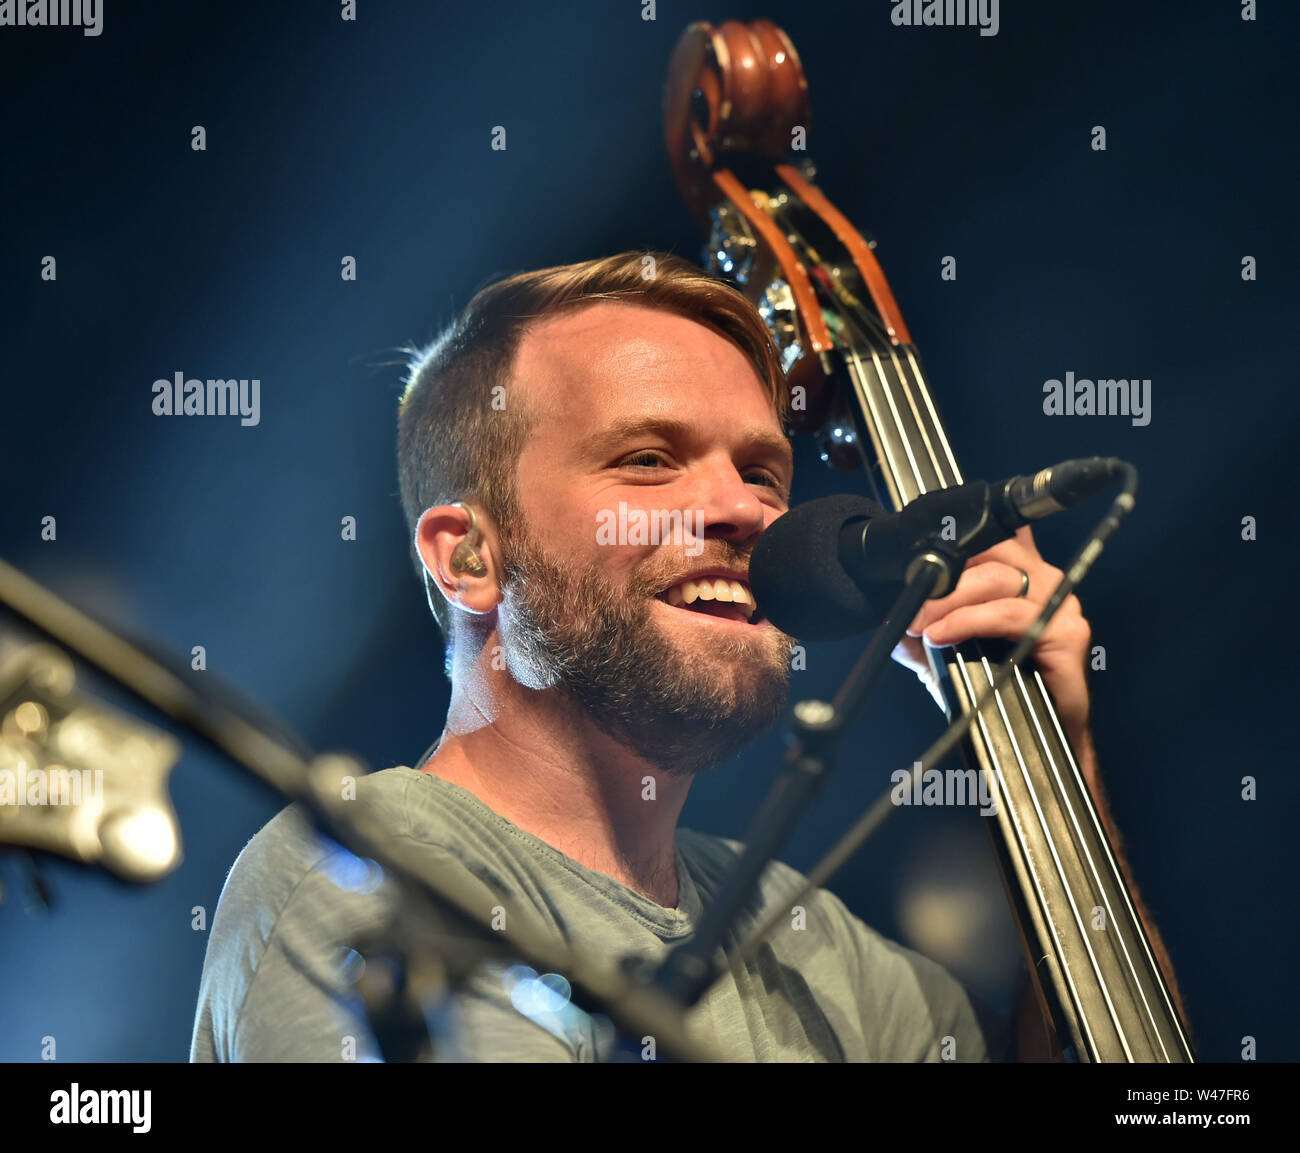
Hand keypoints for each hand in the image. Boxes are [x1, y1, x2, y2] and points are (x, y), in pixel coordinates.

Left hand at [891, 525, 1093, 753]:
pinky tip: (944, 634)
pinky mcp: (1065, 632)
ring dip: (950, 602)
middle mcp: (1042, 580)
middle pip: (989, 553)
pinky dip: (971, 622)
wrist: (1033, 735)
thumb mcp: (947, 646)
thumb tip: (892, 611)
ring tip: (923, 626)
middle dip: (942, 579)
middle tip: (913, 609)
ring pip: (997, 580)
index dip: (951, 546)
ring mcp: (1058, 603)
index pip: (987, 536)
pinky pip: (1010, 614)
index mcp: (1020, 572)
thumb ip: (925, 619)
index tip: (915, 570)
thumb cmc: (996, 684)